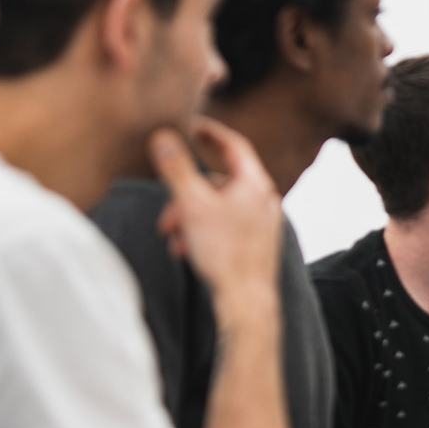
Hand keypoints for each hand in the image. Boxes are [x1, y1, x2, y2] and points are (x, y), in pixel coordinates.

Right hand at [151, 118, 283, 303]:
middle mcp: (264, 200)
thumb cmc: (224, 253)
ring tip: (174, 240)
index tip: (194, 126)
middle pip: (219, 183)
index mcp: (254, 184)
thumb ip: (176, 169)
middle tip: (165, 218)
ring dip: (191, 218)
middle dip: (186, 196)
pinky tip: (187, 251)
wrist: (247, 301)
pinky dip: (204, 233)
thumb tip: (163, 137)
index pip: (233, 145)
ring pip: (219, 209)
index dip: (211, 133)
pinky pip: (226, 228)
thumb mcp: (192, 205)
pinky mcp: (258, 244)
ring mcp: (264, 223)